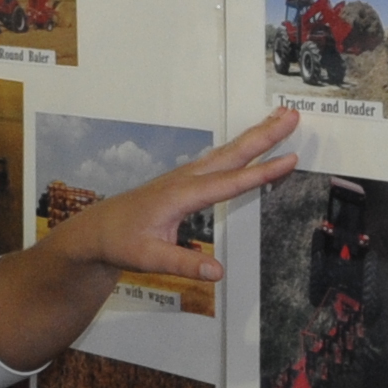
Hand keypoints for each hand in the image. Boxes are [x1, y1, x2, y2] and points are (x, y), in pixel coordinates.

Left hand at [45, 107, 301, 292]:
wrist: (96, 231)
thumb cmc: (119, 242)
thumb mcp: (147, 258)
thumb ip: (183, 263)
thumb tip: (217, 272)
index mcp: (180, 195)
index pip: (228, 183)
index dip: (261, 173)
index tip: (290, 159)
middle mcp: (185, 180)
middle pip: (231, 154)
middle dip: (263, 135)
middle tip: (292, 116)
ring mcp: (184, 177)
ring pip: (226, 152)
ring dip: (254, 135)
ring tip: (280, 117)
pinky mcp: (184, 181)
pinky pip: (219, 159)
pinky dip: (240, 148)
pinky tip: (251, 143)